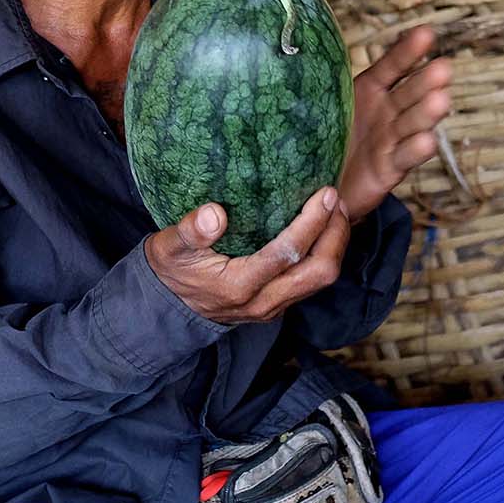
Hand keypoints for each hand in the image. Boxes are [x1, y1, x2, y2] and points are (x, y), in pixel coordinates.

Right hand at [144, 187, 351, 322]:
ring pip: (320, 280)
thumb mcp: (170, 247)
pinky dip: (324, 254)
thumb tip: (214, 213)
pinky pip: (312, 282)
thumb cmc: (171, 271)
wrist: (167, 308)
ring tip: (335, 210)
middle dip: (335, 235)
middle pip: (319, 273)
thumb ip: (190, 231)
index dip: (311, 223)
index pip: (287, 254)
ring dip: (334, 245)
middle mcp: (263, 301)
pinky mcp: (277, 304)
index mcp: (239, 286)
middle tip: (335, 200)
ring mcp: (273, 306)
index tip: (324, 194)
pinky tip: (322, 229)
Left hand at [338, 26, 453, 222]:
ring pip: (412, 123)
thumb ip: (320, 82)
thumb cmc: (325, 134)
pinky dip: (415, 150)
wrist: (324, 181)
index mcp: (369, 89)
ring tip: (441, 101)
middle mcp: (386, 111)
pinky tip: (427, 140)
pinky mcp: (390, 168)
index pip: (391, 67)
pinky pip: (404, 157)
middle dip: (425, 82)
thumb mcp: (323, 103)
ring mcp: (390, 139)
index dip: (408, 51)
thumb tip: (299, 51)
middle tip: (443, 69)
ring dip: (427, 112)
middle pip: (409, 93)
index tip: (426, 34)